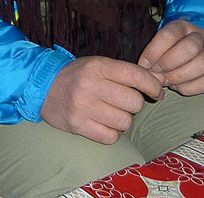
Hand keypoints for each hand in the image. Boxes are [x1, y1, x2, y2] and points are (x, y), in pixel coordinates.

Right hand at [40, 56, 163, 144]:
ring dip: (123, 120)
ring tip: (112, 113)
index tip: (157, 92)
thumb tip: (160, 82)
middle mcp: (91, 85)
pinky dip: (112, 133)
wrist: (43, 87)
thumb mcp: (98, 66)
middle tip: (123, 102)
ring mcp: (84, 107)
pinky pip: (111, 137)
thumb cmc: (77, 76)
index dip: (153, 85)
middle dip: (134, 104)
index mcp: (98, 66)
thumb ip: (127, 73)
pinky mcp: (78, 125)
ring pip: (125, 121)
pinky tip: (104, 124)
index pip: (136, 75)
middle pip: (134, 102)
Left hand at [137, 20, 203, 95]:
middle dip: (169, 64)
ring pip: (201, 64)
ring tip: (166, 81)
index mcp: (183, 26)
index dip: (154, 51)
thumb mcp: (162, 41)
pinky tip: (178, 87)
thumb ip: (154, 52)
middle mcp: (200, 36)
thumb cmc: (172, 46)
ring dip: (180, 77)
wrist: (197, 47)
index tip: (144, 65)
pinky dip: (191, 87)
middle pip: (189, 48)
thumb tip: (145, 69)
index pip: (169, 35)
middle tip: (156, 74)